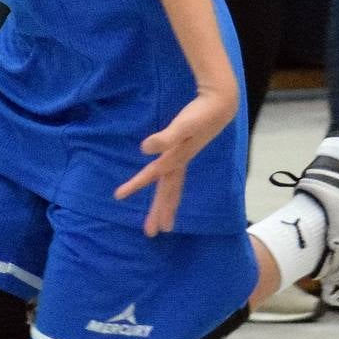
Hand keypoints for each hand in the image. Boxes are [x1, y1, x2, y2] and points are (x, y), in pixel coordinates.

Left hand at [113, 86, 238, 235]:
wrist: (220, 105)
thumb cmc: (201, 114)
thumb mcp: (183, 125)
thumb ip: (166, 138)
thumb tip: (145, 149)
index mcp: (176, 159)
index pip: (153, 175)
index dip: (135, 184)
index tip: (118, 195)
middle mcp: (180, 163)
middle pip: (168, 192)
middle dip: (160, 212)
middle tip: (151, 233)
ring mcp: (184, 159)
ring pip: (173, 188)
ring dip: (166, 205)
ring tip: (162, 223)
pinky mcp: (186, 153)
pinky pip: (175, 178)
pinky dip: (170, 189)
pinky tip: (165, 188)